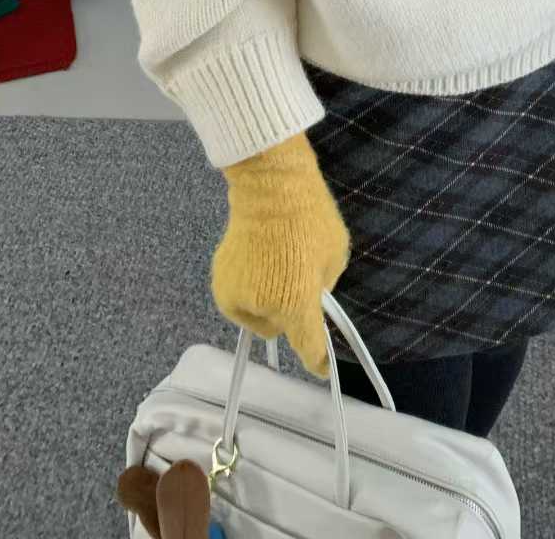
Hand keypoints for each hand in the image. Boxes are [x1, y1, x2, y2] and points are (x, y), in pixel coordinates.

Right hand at [211, 131, 351, 378]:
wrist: (270, 187)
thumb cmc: (311, 218)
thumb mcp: (335, 256)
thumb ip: (323, 288)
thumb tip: (311, 298)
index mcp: (295, 305)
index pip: (308, 348)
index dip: (319, 360)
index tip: (324, 366)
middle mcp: (261, 308)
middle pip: (278, 330)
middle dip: (289, 315)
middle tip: (298, 283)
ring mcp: (235, 295)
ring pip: (256, 316)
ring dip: (267, 304)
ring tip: (277, 270)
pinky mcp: (220, 281)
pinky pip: (240, 298)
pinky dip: (251, 289)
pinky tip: (259, 264)